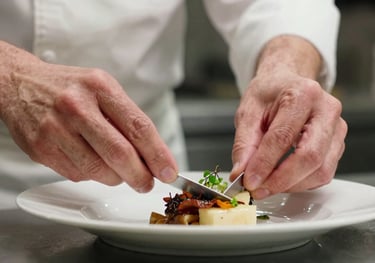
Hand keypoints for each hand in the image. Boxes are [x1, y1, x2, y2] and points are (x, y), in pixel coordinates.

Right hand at [0, 50, 177, 191]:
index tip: (169, 171)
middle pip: (120, 153)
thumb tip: (152, 155)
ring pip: (98, 170)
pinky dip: (92, 175)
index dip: (158, 154)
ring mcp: (56, 128)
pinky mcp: (41, 148)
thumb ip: (127, 119)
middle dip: (140, 176)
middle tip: (147, 183)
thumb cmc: (70, 88)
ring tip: (120, 173)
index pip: (139, 126)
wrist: (20, 83)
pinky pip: (77, 174)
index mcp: (100, 87)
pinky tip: (91, 161)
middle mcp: (77, 106)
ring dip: (117, 178)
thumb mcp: (102, 88)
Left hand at [230, 68, 346, 198]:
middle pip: (310, 157)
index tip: (249, 181)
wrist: (286, 83)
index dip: (264, 164)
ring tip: (266, 184)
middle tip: (258, 189)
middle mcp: (327, 110)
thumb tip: (241, 173)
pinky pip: (324, 173)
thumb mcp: (248, 112)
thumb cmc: (268, 93)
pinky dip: (301, 182)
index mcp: (302, 94)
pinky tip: (282, 178)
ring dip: (291, 185)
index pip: (283, 137)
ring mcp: (337, 128)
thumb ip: (244, 144)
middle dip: (281, 180)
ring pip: (321, 170)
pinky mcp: (338, 143)